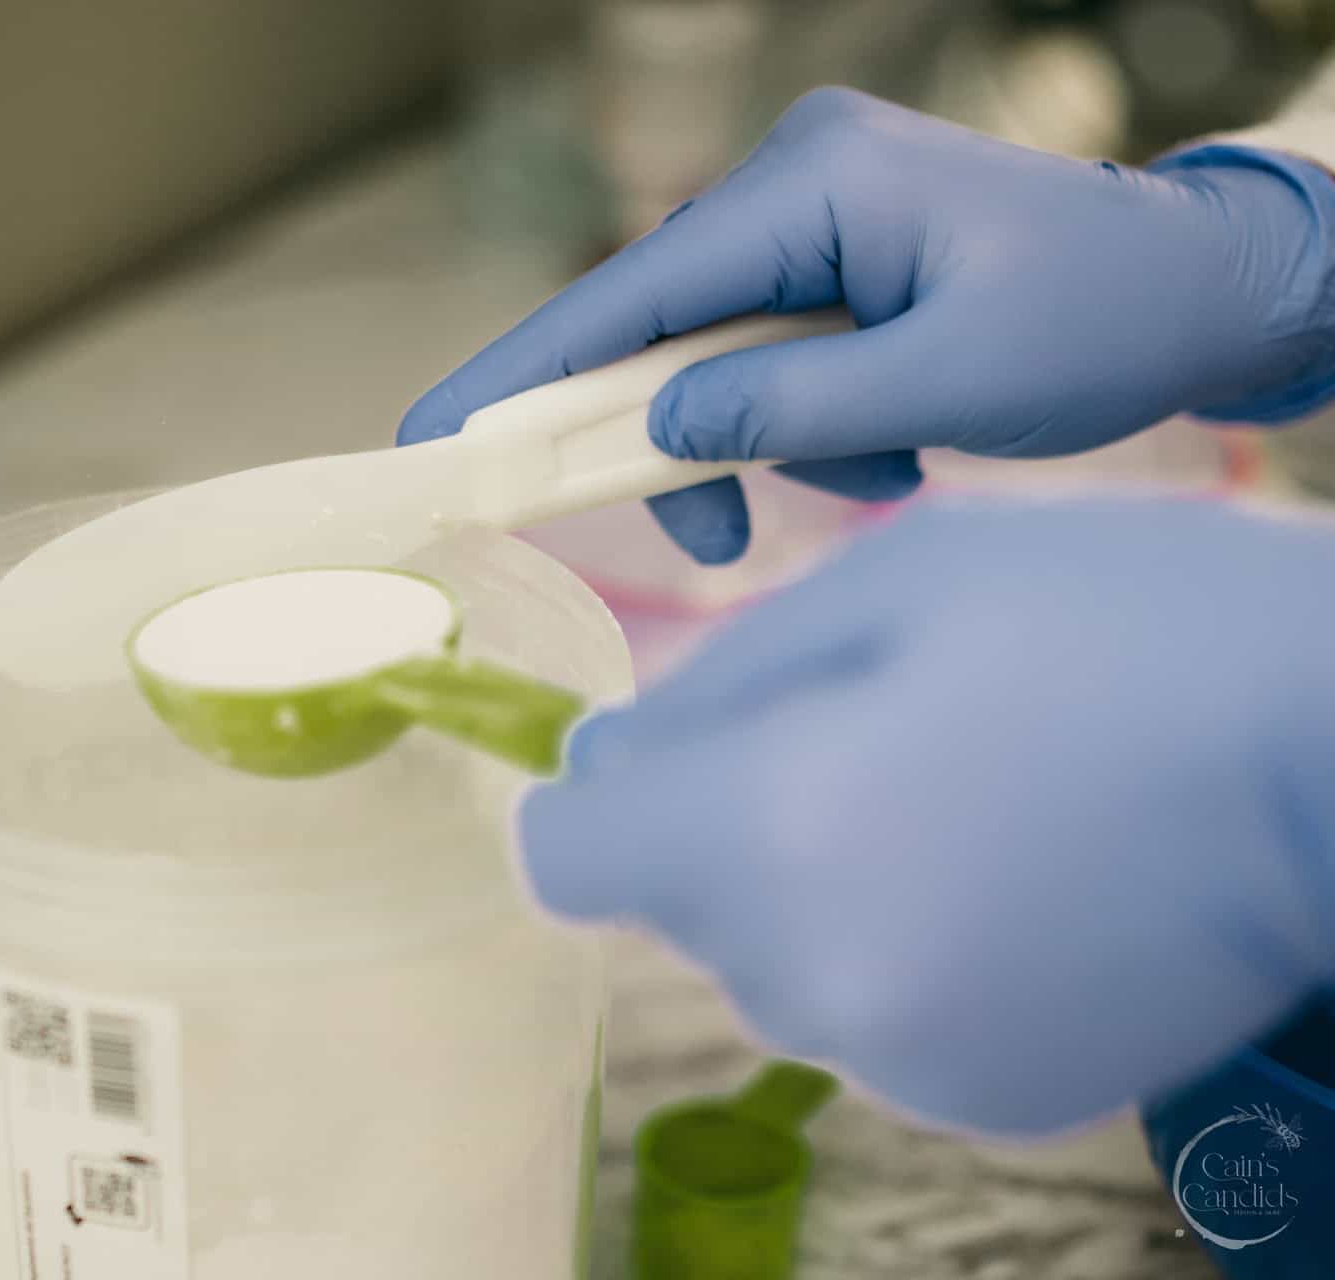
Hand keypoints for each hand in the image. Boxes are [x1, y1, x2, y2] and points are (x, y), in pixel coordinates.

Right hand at [400, 88, 1334, 562]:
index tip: (435, 437)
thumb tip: (663, 429)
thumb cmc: (1100, 324)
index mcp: (816, 182)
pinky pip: (771, 349)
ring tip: (876, 476)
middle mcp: (798, 178)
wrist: (1208, 289)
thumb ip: (787, 412)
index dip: (526, 370)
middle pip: (663, 326)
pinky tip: (892, 445)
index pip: (633, 290)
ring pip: (717, 351)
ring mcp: (817, 209)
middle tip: (713, 533)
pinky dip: (807, 417)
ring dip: (766, 438)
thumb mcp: (944, 388)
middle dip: (678, 437)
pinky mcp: (839, 249)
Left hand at [520, 499, 1334, 1134]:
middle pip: (679, 906)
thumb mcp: (892, 587)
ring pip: (776, 963)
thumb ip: (715, 685)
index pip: (568, 858)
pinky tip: (1013, 878)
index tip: (664, 761)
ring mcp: (894, 1057)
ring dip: (820, 889)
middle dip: (728, 825)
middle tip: (877, 736)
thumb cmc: (1116, 628)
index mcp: (756, 832)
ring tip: (965, 800)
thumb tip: (603, 764)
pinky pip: (872, 1017)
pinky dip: (904, 955)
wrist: (1332, 756)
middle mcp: (802, 974)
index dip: (598, 804)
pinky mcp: (979, 1099)